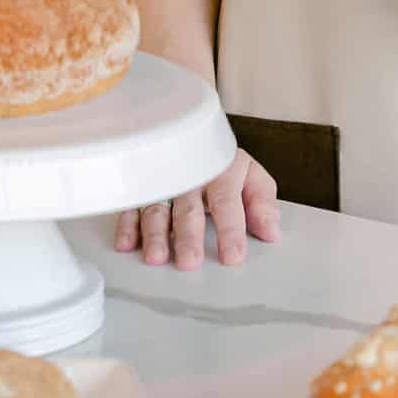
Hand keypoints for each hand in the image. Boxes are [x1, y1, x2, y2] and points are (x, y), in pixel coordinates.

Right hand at [113, 147, 280, 269]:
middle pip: (189, 208)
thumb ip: (262, 204)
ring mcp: (164, 182)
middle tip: (189, 262)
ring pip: (157, 208)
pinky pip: (133, 205)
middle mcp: (190, 177)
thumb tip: (271, 233)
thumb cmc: (225, 167)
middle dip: (188, 235)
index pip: (226, 201)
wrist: (194, 136)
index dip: (230, 229)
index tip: (233, 256)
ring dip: (155, 233)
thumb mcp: (252, 176)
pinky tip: (127, 245)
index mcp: (221, 172)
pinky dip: (127, 225)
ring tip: (157, 258)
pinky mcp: (144, 188)